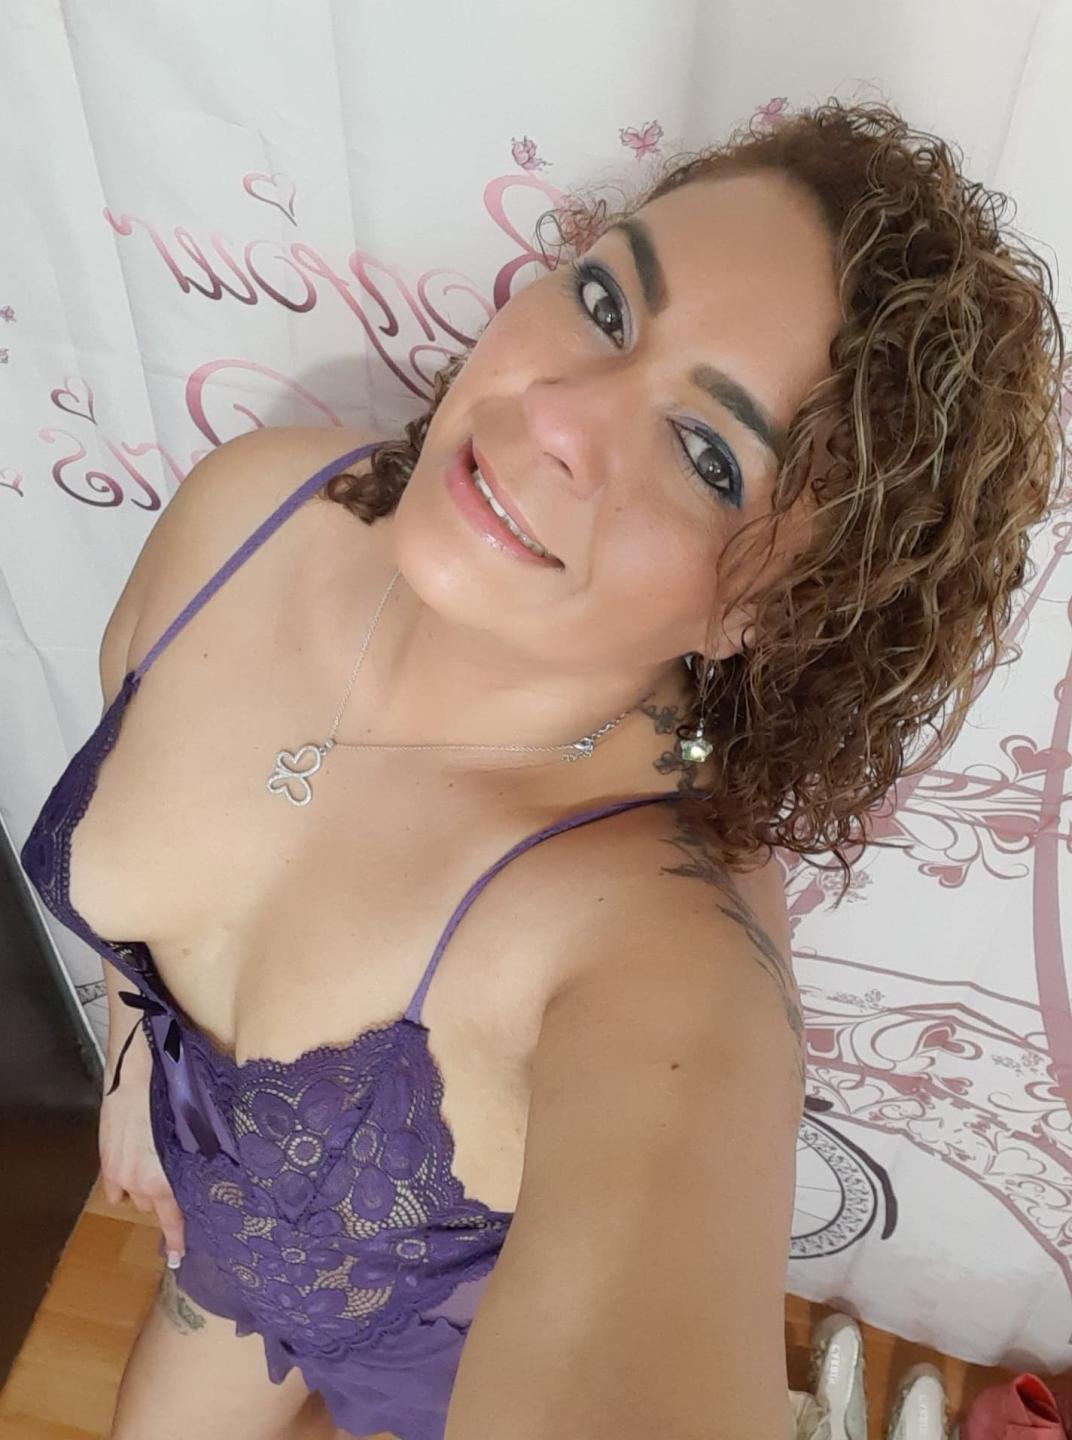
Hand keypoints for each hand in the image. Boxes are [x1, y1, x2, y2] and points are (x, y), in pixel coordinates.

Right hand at [99, 1030, 184, 1267]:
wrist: (136, 1073)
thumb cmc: (172, 1098)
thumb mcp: (192, 1132)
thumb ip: (194, 1160)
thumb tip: (209, 1172)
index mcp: (164, 1179)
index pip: (172, 1219)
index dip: (175, 1239)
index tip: (177, 1258)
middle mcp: (139, 1183)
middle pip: (153, 1205)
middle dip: (163, 1195)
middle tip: (173, 1175)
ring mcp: (118, 1174)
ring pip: (135, 1194)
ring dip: (144, 1185)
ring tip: (155, 1161)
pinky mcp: (105, 1161)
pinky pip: (116, 1185)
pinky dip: (125, 1179)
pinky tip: (134, 1161)